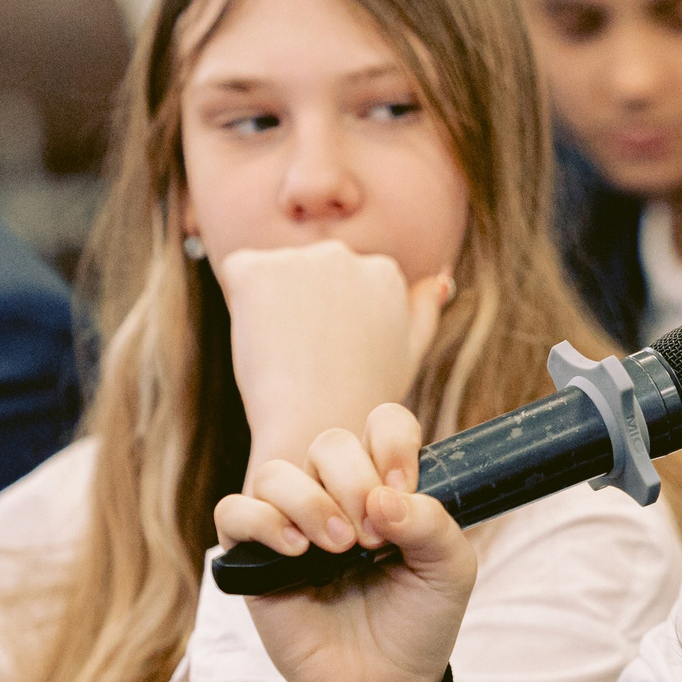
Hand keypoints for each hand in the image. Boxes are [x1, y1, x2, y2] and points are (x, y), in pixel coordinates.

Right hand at [215, 402, 478, 681]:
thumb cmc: (419, 620)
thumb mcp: (450, 569)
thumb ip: (433, 523)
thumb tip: (383, 497)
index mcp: (385, 486)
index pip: (382, 424)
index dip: (391, 443)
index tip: (402, 486)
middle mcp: (336, 495)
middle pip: (330, 444)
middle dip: (355, 483)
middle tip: (374, 539)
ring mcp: (291, 523)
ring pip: (277, 473)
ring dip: (311, 501)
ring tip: (339, 548)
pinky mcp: (253, 558)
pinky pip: (234, 512)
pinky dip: (263, 522)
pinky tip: (297, 551)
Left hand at [218, 241, 450, 477]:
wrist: (320, 427)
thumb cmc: (365, 398)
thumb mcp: (409, 353)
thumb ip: (424, 309)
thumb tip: (442, 277)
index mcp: (384, 270)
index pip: (340, 282)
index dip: (328, 319)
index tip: (330, 354)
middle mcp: (344, 254)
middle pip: (308, 272)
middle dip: (301, 304)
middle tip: (307, 357)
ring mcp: (299, 259)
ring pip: (273, 273)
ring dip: (271, 304)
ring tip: (287, 353)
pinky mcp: (254, 270)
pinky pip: (239, 274)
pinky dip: (242, 303)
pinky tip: (261, 336)